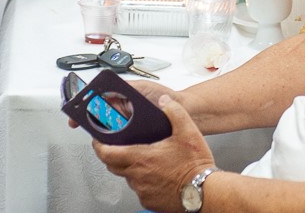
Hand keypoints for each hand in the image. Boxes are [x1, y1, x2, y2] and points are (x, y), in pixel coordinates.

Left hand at [92, 94, 215, 212]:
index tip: (98, 140)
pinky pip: (140, 190)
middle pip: (113, 166)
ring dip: (131, 169)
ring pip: (128, 178)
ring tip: (145, 160)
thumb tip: (165, 102)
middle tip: (118, 147)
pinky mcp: (150, 202)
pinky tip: (157, 175)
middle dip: (112, 155)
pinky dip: (144, 181)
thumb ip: (175, 112)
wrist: (206, 192)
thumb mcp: (188, 131)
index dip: (98, 145)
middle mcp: (138, 176)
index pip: (107, 153)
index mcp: (142, 158)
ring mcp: (143, 191)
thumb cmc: (195, 166)